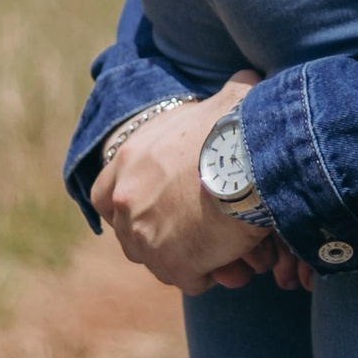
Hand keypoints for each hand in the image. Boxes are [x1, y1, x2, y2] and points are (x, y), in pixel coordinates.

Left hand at [92, 83, 307, 293]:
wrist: (253, 158)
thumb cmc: (243, 125)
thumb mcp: (227, 101)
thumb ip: (226, 94)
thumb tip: (249, 77)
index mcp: (129, 158)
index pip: (103, 196)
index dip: (128, 207)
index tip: (154, 212)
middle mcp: (126, 198)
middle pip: (131, 234)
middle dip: (160, 238)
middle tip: (195, 233)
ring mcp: (145, 235)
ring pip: (159, 261)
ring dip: (186, 257)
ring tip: (218, 248)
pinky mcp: (172, 265)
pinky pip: (190, 280)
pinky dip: (210, 274)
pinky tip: (232, 260)